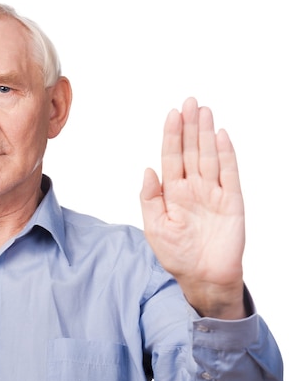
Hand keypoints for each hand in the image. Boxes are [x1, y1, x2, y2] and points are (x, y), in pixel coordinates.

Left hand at [140, 97, 245, 318]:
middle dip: (190, 126)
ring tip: (204, 111)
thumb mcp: (154, 227)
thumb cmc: (176, 255)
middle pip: (191, 150)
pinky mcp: (232, 202)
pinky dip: (226, 155)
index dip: (172, 135)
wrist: (203, 278)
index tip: (172, 114)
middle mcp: (193, 188)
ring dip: (207, 134)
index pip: (171, 156)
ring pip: (210, 156)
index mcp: (173, 192)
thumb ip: (149, 198)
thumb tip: (147, 170)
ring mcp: (213, 193)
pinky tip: (221, 136)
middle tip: (190, 102)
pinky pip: (230, 174)